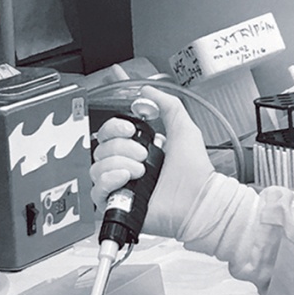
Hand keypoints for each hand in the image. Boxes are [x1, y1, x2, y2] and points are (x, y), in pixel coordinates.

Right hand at [90, 85, 215, 237]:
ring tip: (140, 171)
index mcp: (138, 149)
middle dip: (122, 148)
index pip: (109, 133)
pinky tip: (126, 179)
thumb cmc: (194, 170)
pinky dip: (108, 181)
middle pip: (101, 149)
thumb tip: (148, 90)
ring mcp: (120, 186)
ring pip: (97, 168)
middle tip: (144, 155)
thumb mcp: (183, 129)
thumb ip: (168, 105)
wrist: (197, 199)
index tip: (129, 129)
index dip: (114, 128)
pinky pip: (96, 191)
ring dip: (119, 164)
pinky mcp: (116, 204)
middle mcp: (126, 166)